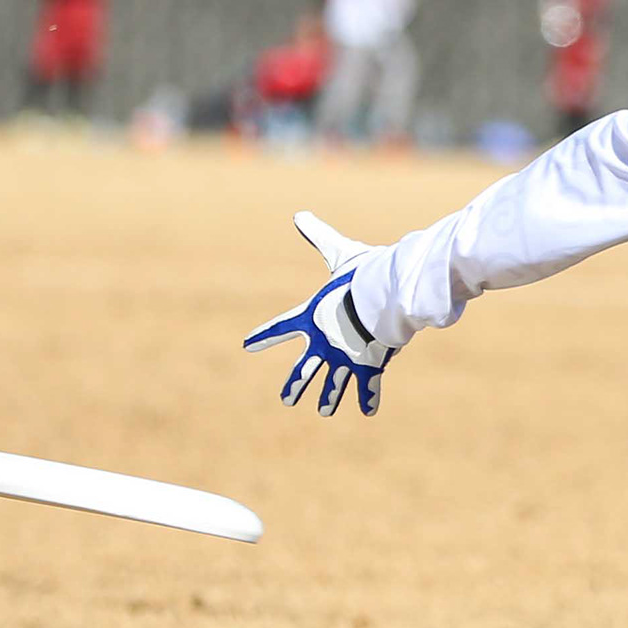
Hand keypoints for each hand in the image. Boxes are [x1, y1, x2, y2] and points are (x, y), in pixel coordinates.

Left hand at [241, 210, 395, 415]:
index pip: (280, 328)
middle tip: (287, 400)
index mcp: (311, 319)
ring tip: (322, 411)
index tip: (248, 345)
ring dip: (328, 398)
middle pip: (305, 368)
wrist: (380, 297)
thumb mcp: (339, 253)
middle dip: (295, 384)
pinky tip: (366, 413)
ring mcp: (345, 357)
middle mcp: (324, 344)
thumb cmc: (359, 275)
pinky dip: (368, 399)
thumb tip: (299, 214)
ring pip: (334, 383)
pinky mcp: (368, 364)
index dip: (264, 336)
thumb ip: (319, 237)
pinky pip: (368, 386)